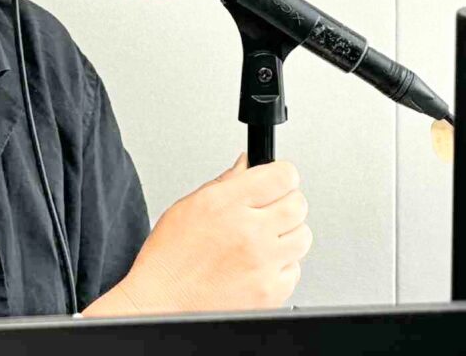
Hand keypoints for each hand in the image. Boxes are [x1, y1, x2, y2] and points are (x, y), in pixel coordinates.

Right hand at [118, 151, 311, 312]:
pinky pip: (295, 269)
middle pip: (298, 204)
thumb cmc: (170, 256)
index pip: (282, 175)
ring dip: (288, 233)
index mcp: (227, 203)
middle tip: (271, 208)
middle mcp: (249, 232)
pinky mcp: (270, 292)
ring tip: (265, 238)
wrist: (163, 301)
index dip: (282, 174)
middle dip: (287, 201)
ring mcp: (263, 264)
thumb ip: (226, 181)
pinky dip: (283, 265)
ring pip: (303, 236)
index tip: (277, 178)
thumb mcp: (190, 204)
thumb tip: (247, 165)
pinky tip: (260, 263)